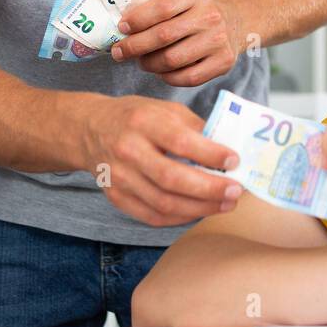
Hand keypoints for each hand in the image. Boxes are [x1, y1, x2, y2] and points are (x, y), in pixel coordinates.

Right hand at [81, 95, 243, 225]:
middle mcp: (128, 150)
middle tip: (236, 191)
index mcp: (143, 122)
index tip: (235, 161)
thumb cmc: (137, 117)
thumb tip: (228, 150)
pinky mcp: (116, 197)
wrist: (90, 129)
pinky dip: (181, 217)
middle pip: (171, 178)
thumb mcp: (166, 109)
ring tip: (226, 204)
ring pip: (163, 202)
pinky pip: (152, 215)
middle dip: (209, 189)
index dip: (210, 154)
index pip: (180, 141)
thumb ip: (196, 128)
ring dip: (200, 208)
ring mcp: (119, 177)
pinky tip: (200, 211)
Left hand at [111, 0, 240, 86]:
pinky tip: (161, 71)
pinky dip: (167, 77)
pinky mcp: (224, 62)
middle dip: (135, 46)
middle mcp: (210, 16)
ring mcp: (219, 41)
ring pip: (172, 60)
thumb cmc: (196, 10)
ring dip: (149, 64)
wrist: (236, 20)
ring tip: (141, 62)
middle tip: (120, 52)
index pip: (162, 7)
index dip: (137, 19)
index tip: (122, 28)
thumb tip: (123, 28)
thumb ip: (157, 6)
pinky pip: (187, 77)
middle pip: (163, 36)